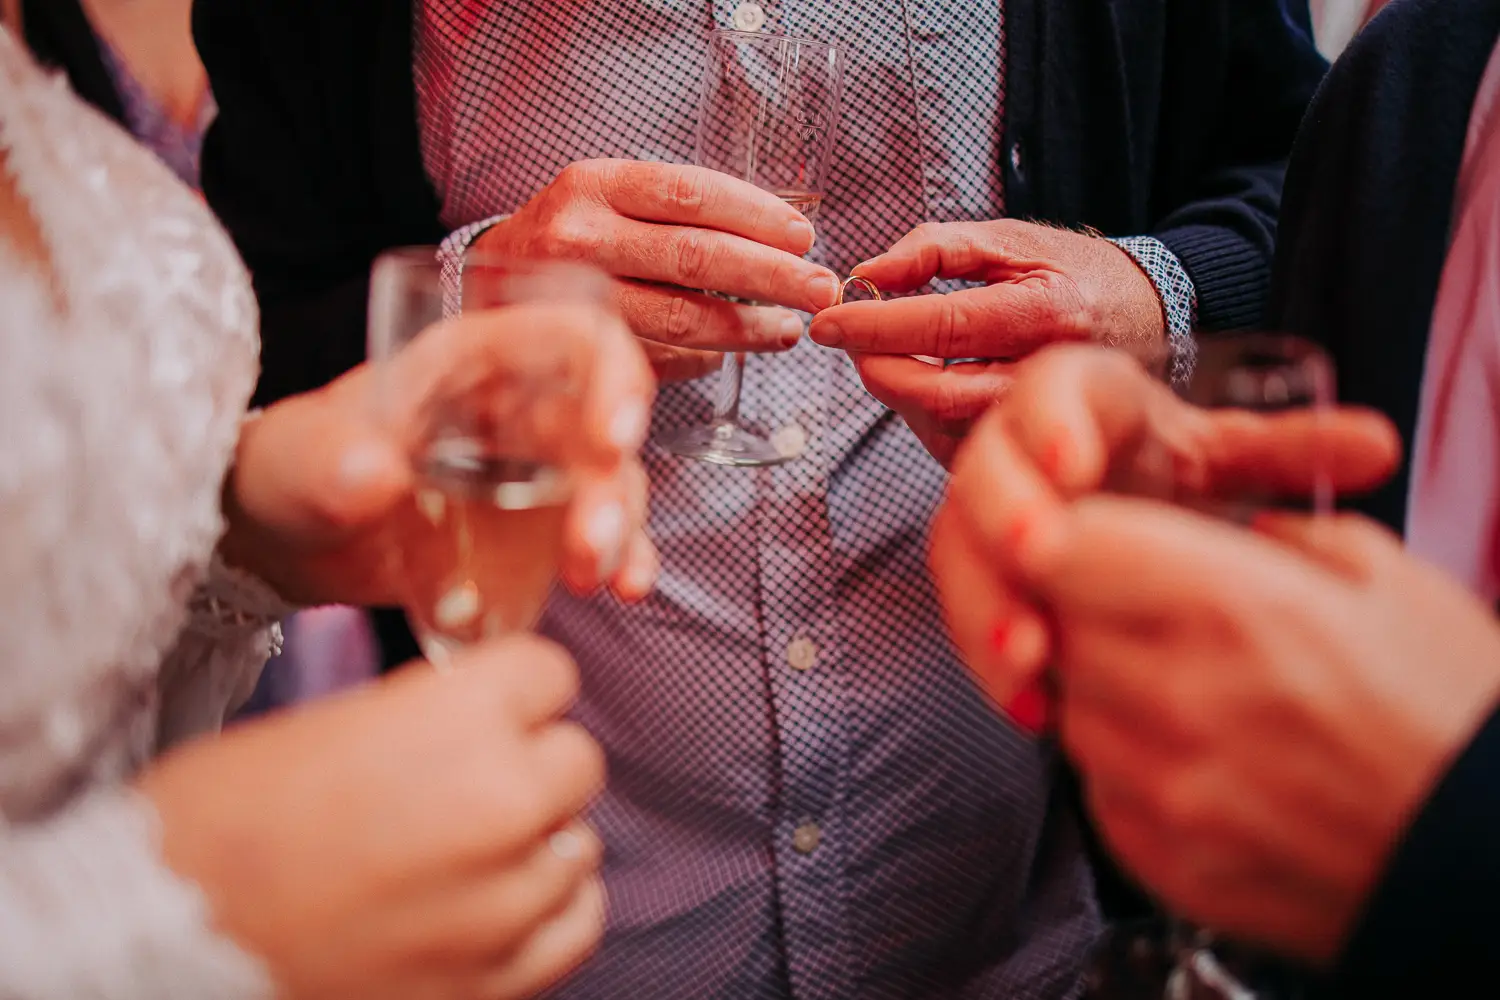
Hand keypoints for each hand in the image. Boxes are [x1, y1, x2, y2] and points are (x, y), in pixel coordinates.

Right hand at [138, 636, 606, 999]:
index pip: (551, 675)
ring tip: (469, 849)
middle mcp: (500, 804)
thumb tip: (479, 717)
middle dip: (529, 761)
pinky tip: (505, 900)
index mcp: (456, 721)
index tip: (490, 705)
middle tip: (470, 779)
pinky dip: (549, 909)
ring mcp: (503, 901)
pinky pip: (575, 924)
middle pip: (577, 757)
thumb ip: (427, 716)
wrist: (156, 938)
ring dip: (536, 839)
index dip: (513, 689)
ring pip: (579, 842)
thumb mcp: (328, 724)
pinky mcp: (491, 979)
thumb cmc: (217, 824)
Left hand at [222, 302, 657, 607]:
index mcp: (473, 360)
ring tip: (593, 581)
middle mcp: (521, 406)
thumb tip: (374, 472)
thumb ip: (325, 460)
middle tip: (590, 544)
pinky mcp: (539, 529)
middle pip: (605, 419)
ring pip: (611, 482)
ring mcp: (537, 470)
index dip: (612, 375)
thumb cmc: (288, 472)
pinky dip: (620, 559)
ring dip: (621, 527)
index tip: (613, 438)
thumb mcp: (292, 460)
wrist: (285, 541)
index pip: (572, 336)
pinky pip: (598, 536)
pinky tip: (623, 588)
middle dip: (614, 481)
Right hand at [476, 159, 841, 381]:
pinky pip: (661, 356)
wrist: (484, 288)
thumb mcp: (607, 201)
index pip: (691, 193)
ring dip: (749, 326)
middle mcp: (578, 237)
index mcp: (593, 185)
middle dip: (771, 275)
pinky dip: (707, 354)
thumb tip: (776, 243)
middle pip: (696, 257)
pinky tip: (737, 349)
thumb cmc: (568, 240)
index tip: (803, 236)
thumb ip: (675, 213)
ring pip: (684, 317)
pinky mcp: (583, 351)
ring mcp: (577, 300)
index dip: (756, 214)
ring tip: (788, 328)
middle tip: (819, 288)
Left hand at [807, 220, 1170, 462]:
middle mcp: (1050, 373)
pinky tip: (912, 383)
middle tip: (846, 339)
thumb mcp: (1009, 239)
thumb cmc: (1070, 272)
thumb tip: (866, 275)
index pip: (944, 325)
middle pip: (939, 390)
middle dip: (876, 367)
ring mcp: (1045, 420)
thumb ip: (934, 248)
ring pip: (944, 426)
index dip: (876, 325)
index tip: (826, 319)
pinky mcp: (1030, 448)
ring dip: (894, 392)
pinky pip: (957, 449)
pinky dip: (919, 417)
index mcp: (1046, 312)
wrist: (1145, 317)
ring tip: (880, 353)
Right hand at [930, 344, 1401, 709]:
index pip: (1047, 390)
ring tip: (1031, 663)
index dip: (1051, 424)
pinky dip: (989, 656)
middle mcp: (1015, 449)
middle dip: (1003, 518)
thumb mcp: (1229, 452)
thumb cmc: (1169, 467)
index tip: (1076, 468)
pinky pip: (965, 611)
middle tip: (1040, 558)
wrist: (1112, 495)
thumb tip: (1378, 446)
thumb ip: (1291, 448)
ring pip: (957, 551)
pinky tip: (1033, 704)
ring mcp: (985, 514)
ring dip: (985, 607)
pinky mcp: (976, 574)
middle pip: (980, 470)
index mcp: (1077, 398)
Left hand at [982, 500, 1499, 963]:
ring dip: (1102, 684)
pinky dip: (1125, 761)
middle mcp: (1179, 697)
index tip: (1092, 533)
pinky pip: (1093, 783)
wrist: (1488, 866)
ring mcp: (1161, 787)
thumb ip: (1284, 536)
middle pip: (1052, 621)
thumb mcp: (1388, 582)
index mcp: (1233, 607)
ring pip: (1066, 703)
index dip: (1070, 530)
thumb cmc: (1456, 723)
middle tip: (1148, 610)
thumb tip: (1235, 522)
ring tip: (1191, 688)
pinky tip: (1197, 755)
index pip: (1064, 543)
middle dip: (1085, 605)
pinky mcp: (1155, 856)